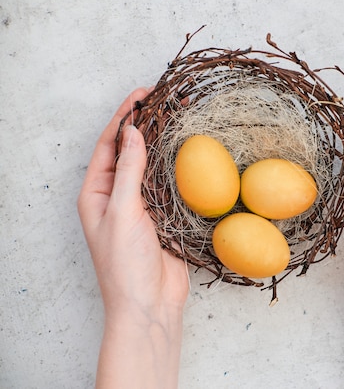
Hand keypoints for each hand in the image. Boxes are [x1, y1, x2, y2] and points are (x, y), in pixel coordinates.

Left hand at [77, 88, 188, 388]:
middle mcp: (116, 195)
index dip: (124, 117)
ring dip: (163, 144)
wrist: (148, 304)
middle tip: (165, 100)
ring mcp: (141, 205)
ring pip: (151, 166)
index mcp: (96, 193)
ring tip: (178, 119)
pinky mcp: (163, 216)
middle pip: (129, 151)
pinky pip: (169, 185)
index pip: (109, 145)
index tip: (143, 95)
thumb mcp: (122, 212)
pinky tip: (191, 154)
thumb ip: (129, 171)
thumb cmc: (124, 263)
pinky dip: (178, 168)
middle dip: (144, 125)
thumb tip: (132, 132)